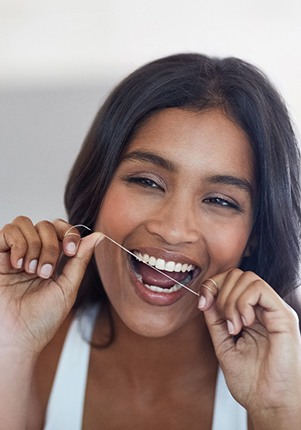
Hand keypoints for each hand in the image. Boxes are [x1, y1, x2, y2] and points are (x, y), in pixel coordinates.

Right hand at [0, 216, 101, 356]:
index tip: (70, 251)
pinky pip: (8, 230)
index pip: (62, 229)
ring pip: (26, 223)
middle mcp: (33, 253)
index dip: (69, 232)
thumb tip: (98, 236)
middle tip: (45, 272)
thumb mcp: (68, 288)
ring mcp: (15, 253)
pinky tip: (18, 264)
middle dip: (50, 246)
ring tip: (30, 271)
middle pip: (46, 225)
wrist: (18, 338)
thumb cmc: (42, 320)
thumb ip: (81, 260)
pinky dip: (18, 243)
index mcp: (53, 260)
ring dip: (33, 245)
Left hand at [198, 268, 300, 428]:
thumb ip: (215, 320)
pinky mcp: (283, 316)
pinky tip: (244, 323)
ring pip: (247, 278)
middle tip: (223, 321)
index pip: (231, 281)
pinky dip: (243, 302)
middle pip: (237, 274)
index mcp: (251, 313)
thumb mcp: (223, 344)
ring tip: (235, 327)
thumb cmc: (250, 381)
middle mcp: (264, 308)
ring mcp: (275, 310)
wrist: (268, 404)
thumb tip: (206, 297)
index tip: (202, 303)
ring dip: (231, 301)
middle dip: (220, 292)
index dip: (213, 285)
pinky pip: (259, 289)